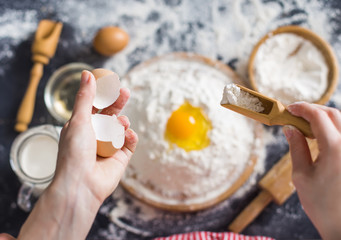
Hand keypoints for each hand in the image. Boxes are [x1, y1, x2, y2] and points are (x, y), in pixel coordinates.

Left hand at [17, 70, 137, 239]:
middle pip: (110, 114)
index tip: (112, 82)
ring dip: (122, 122)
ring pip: (121, 127)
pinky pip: (129, 142)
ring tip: (121, 123)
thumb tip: (87, 74)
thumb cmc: (74, 153)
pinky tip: (128, 134)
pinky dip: (130, 137)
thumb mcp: (79, 120)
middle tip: (125, 92)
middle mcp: (95, 135)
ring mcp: (109, 146)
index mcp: (82, 126)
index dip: (104, 95)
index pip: (95, 106)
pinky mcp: (120, 157)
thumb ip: (86, 98)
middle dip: (118, 103)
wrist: (81, 184)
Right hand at [283, 102, 340, 239]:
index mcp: (335, 149)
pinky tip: (323, 138)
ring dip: (325, 118)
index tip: (289, 108)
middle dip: (313, 110)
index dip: (302, 108)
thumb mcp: (301, 175)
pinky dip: (334, 129)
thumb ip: (297, 147)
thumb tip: (290, 128)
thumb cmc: (321, 204)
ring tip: (308, 126)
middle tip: (296, 115)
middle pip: (333, 114)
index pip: (318, 116)